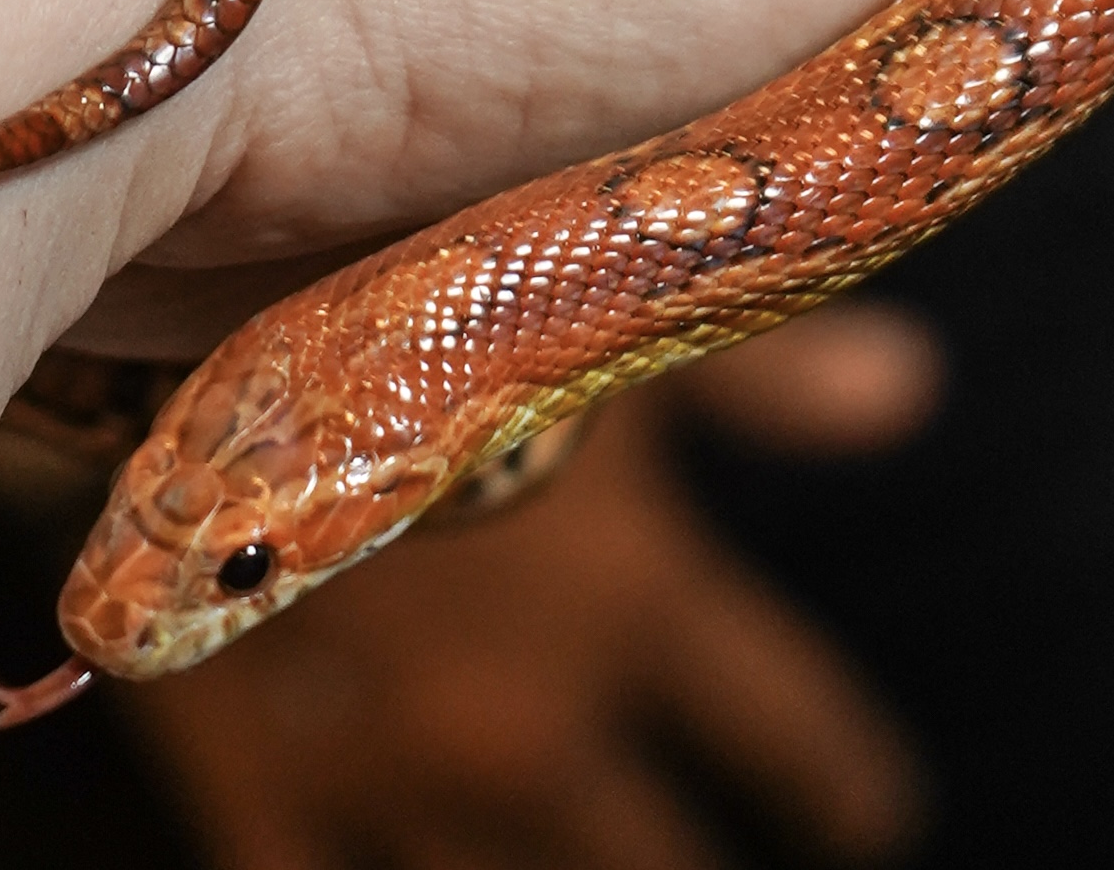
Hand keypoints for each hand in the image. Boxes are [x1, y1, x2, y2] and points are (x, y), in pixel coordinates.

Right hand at [123, 392, 922, 869]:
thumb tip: (917, 387)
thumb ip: (767, 374)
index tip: (872, 809)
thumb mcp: (601, 320)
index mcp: (639, 605)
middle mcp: (538, 718)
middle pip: (658, 866)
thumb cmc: (416, 300)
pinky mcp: (272, 796)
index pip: (790, 734)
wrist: (196, 337)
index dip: (844, 781)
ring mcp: (402, 778)